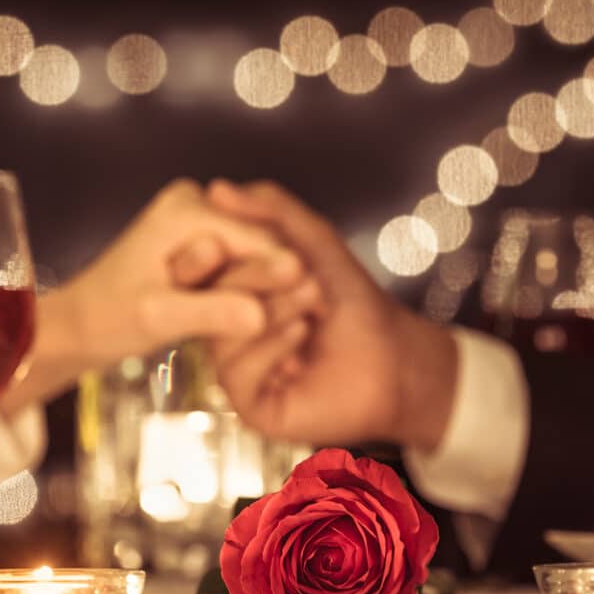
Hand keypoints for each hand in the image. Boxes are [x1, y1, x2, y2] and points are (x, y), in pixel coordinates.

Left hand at [58, 178, 308, 361]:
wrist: (78, 326)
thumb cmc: (108, 320)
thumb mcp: (159, 319)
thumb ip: (211, 313)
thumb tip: (262, 316)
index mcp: (185, 209)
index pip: (257, 239)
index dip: (289, 274)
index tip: (322, 306)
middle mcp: (195, 202)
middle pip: (260, 243)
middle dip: (282, 281)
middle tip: (318, 314)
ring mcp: (198, 219)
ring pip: (254, 255)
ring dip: (270, 288)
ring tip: (302, 320)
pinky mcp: (200, 241)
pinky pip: (241, 264)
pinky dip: (253, 290)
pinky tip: (272, 318)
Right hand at [203, 180, 459, 448]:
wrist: (395, 356)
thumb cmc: (354, 302)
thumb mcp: (313, 242)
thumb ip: (270, 210)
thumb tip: (216, 188)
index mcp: (231, 294)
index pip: (198, 267)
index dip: (218, 249)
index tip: (255, 238)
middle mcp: (226, 331)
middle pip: (207, 299)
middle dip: (255, 275)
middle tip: (299, 267)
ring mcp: (237, 369)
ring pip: (221, 335)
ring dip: (270, 307)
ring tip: (313, 297)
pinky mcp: (252, 405)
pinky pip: (236, 375)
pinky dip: (269, 347)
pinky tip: (302, 332)